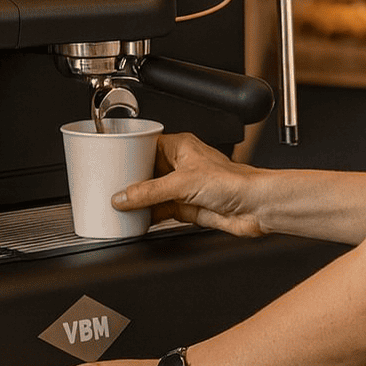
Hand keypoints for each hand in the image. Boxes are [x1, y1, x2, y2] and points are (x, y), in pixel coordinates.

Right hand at [113, 132, 264, 236]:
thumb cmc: (233, 182)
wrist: (256, 206)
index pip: (146, 146)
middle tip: (110, 186)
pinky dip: (148, 216)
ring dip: (138, 200)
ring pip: (153, 193)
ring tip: (118, 204)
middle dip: (130, 180)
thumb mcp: (183, 183)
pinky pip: (161, 211)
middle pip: (146, 171)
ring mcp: (184, 188)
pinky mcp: (188, 208)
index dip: (128, 153)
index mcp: (180, 147)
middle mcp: (182, 165)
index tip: (111, 162)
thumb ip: (150, 192)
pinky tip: (137, 219)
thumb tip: (123, 197)